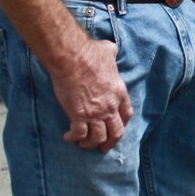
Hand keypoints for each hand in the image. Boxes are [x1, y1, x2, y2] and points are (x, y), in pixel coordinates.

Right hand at [51, 37, 132, 151]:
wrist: (73, 58)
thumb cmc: (90, 53)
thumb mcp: (108, 51)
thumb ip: (111, 53)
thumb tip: (110, 48)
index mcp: (119, 93)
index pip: (126, 115)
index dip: (122, 124)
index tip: (116, 128)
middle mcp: (110, 107)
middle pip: (116, 132)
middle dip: (110, 142)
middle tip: (103, 148)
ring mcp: (96, 113)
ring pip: (98, 137)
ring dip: (91, 143)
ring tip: (84, 144)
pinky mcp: (79, 116)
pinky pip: (79, 134)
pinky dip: (74, 138)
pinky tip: (68, 137)